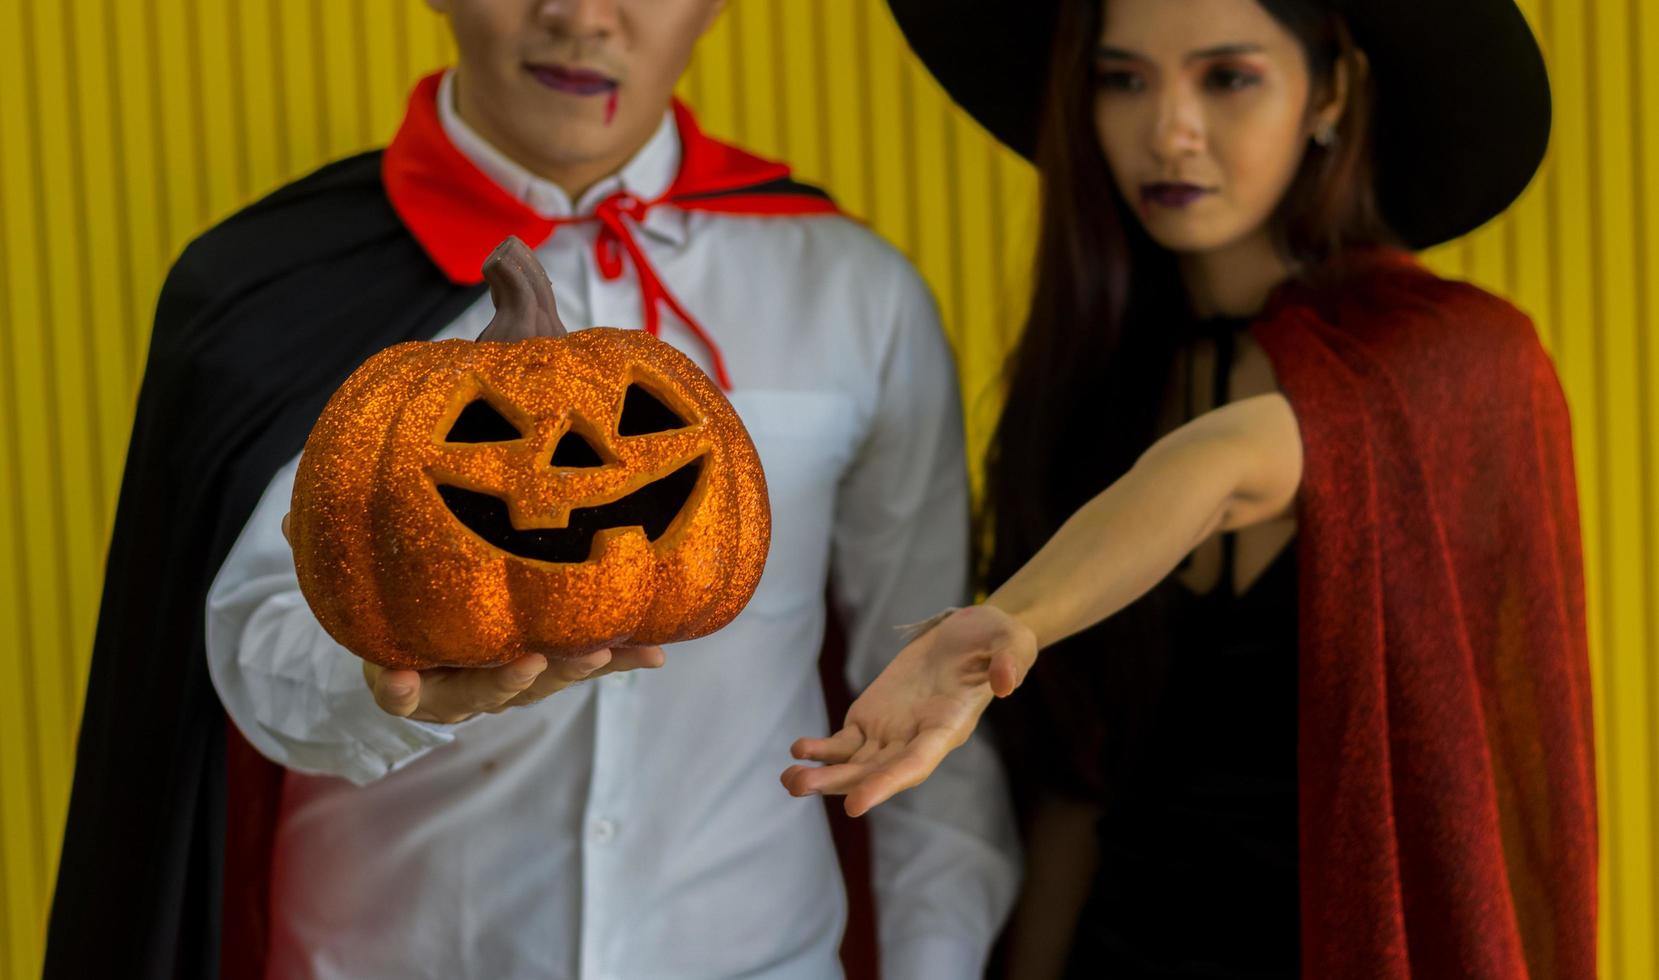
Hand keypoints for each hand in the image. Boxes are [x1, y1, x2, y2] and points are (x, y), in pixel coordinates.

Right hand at [280, 514, 663, 722]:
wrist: (437, 636)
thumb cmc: (399, 600)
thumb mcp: (361, 582)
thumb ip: (330, 554)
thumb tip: (292, 520)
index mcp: (408, 668)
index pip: (395, 687)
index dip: (395, 686)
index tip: (393, 680)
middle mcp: (461, 685)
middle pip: (482, 694)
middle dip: (506, 681)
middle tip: (526, 665)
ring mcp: (509, 680)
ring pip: (542, 683)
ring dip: (574, 670)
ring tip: (602, 652)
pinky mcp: (554, 664)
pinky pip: (587, 664)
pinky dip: (621, 658)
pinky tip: (656, 652)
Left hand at [781, 604, 1037, 815]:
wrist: (973, 636)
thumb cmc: (996, 640)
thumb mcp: (1011, 641)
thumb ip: (1010, 660)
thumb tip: (1006, 682)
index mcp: (948, 728)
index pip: (915, 764)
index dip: (886, 784)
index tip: (855, 804)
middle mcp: (917, 740)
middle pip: (875, 771)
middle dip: (838, 783)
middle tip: (798, 786)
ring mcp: (893, 732)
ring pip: (854, 763)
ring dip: (823, 774)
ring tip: (788, 778)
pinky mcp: (874, 718)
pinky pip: (844, 743)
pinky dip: (822, 750)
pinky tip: (798, 750)